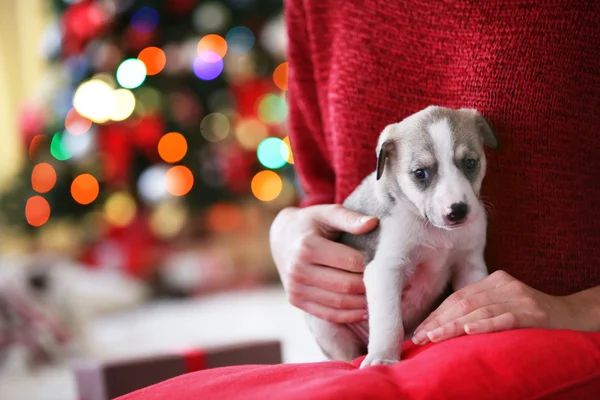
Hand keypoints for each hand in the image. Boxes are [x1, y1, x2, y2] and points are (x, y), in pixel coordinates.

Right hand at [270, 204, 377, 322]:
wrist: (281, 238)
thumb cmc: (311, 224)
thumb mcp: (327, 213)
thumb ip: (349, 218)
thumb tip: (373, 223)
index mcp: (307, 246)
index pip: (350, 262)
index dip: (371, 264)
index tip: (385, 264)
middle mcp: (298, 269)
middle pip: (346, 285)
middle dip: (370, 287)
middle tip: (391, 285)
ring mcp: (295, 288)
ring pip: (339, 303)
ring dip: (363, 304)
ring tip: (382, 298)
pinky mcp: (296, 300)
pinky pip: (328, 314)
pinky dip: (349, 315)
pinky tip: (365, 310)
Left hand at [412, 270, 589, 344]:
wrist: (573, 315)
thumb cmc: (531, 315)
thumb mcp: (503, 304)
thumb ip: (479, 308)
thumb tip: (442, 325)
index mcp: (494, 280)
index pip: (458, 297)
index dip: (437, 314)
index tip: (420, 331)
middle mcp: (504, 284)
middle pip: (464, 302)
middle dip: (439, 321)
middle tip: (421, 337)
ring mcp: (519, 297)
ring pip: (479, 310)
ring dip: (454, 326)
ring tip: (435, 337)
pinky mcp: (533, 312)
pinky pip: (505, 318)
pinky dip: (485, 325)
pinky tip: (468, 331)